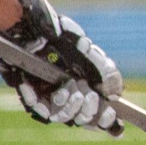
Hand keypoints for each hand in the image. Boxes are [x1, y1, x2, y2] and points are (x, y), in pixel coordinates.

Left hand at [0, 0, 124, 132]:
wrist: (37, 26)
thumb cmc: (66, 39)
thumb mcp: (93, 54)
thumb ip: (108, 74)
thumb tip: (115, 95)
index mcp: (86, 89)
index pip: (97, 113)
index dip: (104, 118)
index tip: (110, 112)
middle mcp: (68, 96)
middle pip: (80, 118)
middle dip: (87, 111)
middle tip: (90, 96)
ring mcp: (49, 96)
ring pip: (60, 116)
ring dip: (68, 107)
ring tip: (69, 90)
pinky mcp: (30, 93)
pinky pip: (35, 105)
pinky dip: (37, 99)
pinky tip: (37, 87)